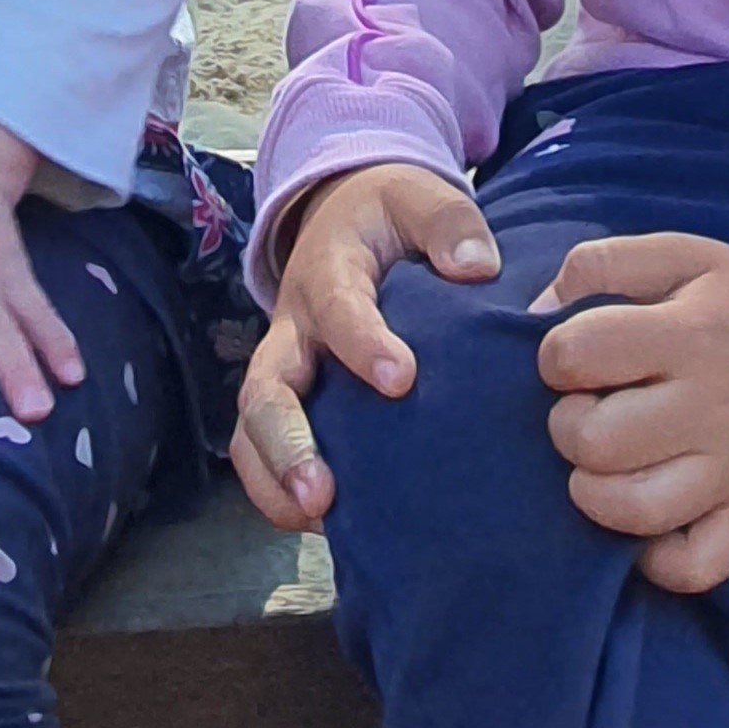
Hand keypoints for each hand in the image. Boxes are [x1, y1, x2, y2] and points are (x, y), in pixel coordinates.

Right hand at [230, 161, 498, 530]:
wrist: (344, 216)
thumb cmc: (388, 215)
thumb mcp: (418, 197)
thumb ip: (450, 224)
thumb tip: (476, 268)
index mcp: (328, 272)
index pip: (337, 308)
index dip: (361, 342)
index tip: (401, 379)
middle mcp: (294, 328)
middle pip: (266, 388)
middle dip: (287, 442)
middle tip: (321, 492)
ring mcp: (286, 369)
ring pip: (252, 429)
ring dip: (275, 479)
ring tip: (315, 522)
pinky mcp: (293, 402)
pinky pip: (265, 452)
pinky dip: (281, 493)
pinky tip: (329, 529)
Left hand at [530, 232, 728, 595]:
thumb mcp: (683, 253)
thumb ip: (603, 264)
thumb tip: (536, 311)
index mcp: (691, 332)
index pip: (578, 354)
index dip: (555, 357)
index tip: (576, 359)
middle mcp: (713, 405)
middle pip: (596, 440)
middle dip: (568, 427)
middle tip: (588, 413)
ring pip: (635, 511)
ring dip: (595, 493)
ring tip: (603, 467)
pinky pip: (695, 568)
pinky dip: (656, 559)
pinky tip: (645, 522)